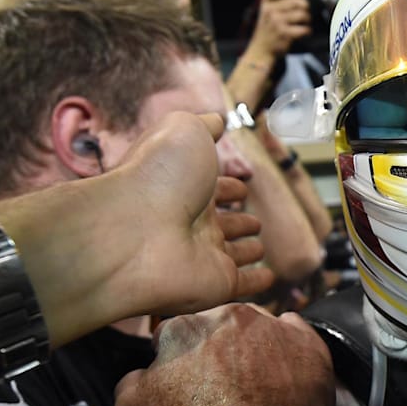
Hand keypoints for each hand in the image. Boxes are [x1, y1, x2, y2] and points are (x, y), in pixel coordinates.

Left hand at [104, 111, 275, 316]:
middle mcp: (191, 222)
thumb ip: (204, 124)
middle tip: (255, 221)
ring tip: (260, 247)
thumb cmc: (158, 175)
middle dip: (239, 220)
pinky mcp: (216, 284)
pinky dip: (257, 283)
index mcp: (184, 186)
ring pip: (231, 254)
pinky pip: (241, 285)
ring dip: (246, 251)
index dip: (228, 186)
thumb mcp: (183, 130)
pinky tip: (269, 279)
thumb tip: (218, 120)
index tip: (242, 187)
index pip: (211, 187)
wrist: (137, 229)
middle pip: (220, 223)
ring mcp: (203, 255)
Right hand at [114, 303, 345, 405]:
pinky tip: (286, 381)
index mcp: (184, 326)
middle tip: (221, 389)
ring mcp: (275, 328)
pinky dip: (291, 355)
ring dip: (255, 350)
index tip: (184, 384)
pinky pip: (298, 339)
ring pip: (259, 331)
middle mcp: (231, 315)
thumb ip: (132, 381)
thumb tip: (144, 374)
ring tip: (257, 389)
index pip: (173, 335)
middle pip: (219, 327)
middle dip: (217, 350)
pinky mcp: (311, 346)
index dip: (176, 361)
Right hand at [240, 0, 310, 66]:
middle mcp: (270, 11)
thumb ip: (279, 3)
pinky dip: (307, 30)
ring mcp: (277, 22)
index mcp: (266, 3)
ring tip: (305, 23)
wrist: (261, 50)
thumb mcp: (267, 13)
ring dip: (308, 19)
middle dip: (305, 7)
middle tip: (305, 12)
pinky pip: (304, 28)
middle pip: (296, 1)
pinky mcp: (284, 33)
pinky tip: (304, 32)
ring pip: (302, 15)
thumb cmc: (268, 30)